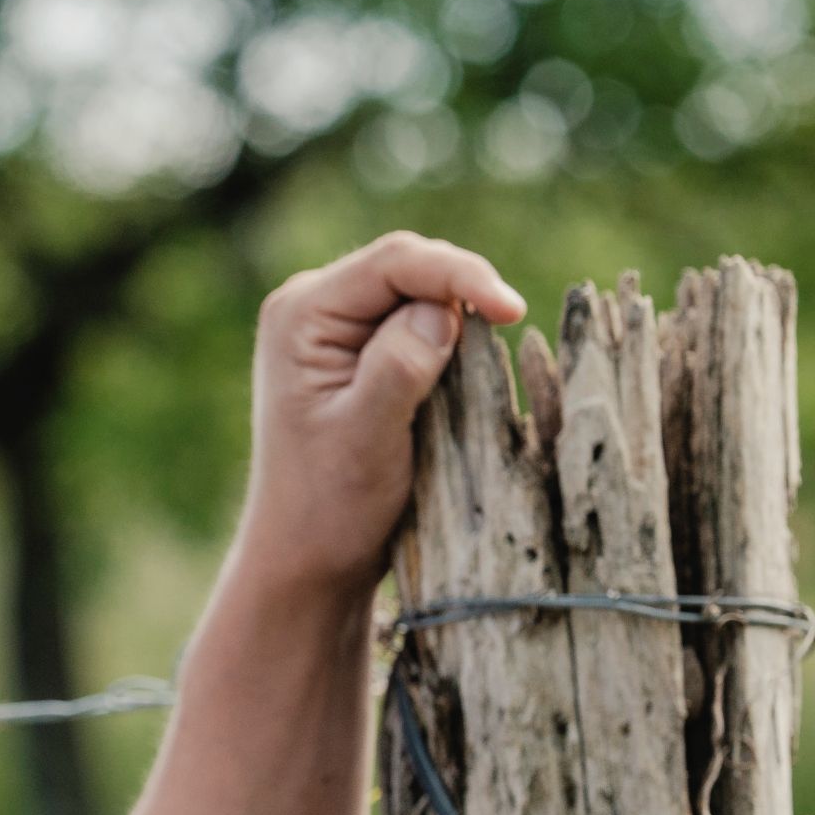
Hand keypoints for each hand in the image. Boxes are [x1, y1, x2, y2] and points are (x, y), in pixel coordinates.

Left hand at [241, 231, 525, 601]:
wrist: (307, 552)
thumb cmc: (331, 504)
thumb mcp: (368, 437)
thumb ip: (399, 367)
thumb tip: (440, 309)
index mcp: (300, 315)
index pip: (396, 262)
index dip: (462, 274)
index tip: (514, 312)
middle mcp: (309, 306)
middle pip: (409, 265)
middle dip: (463, 290)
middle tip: (507, 329)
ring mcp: (330, 325)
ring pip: (417, 289)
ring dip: (458, 314)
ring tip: (480, 357)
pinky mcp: (354, 348)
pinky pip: (415, 318)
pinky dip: (448, 335)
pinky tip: (461, 367)